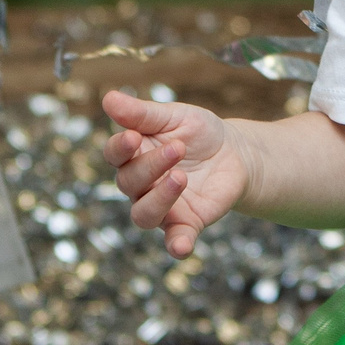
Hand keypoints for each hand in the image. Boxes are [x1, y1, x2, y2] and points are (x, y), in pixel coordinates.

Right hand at [102, 91, 249, 257]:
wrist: (236, 153)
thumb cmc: (198, 132)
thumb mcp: (174, 116)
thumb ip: (142, 113)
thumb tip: (108, 98)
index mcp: (134, 156)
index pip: (114, 155)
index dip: (119, 148)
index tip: (133, 137)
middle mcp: (141, 185)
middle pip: (128, 182)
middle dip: (151, 165)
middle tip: (178, 147)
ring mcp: (162, 207)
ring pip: (143, 215)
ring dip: (159, 198)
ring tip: (181, 177)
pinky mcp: (186, 223)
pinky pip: (175, 240)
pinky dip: (177, 245)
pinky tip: (182, 246)